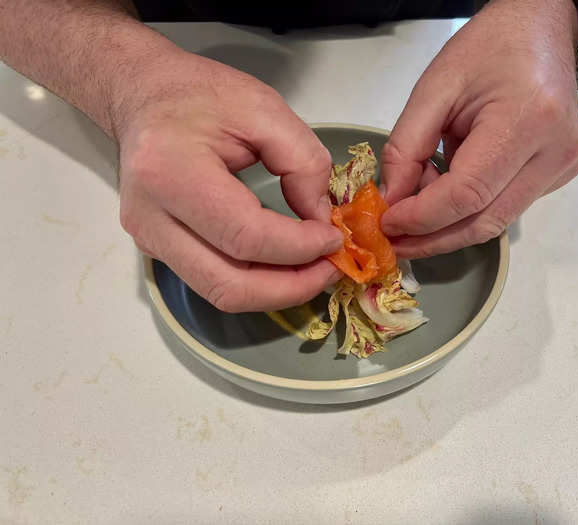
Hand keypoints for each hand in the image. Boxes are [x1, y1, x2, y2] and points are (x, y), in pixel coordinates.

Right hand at [115, 50, 341, 311]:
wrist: (142, 95)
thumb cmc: (198, 94)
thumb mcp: (264, 108)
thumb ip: (303, 162)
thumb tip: (322, 219)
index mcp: (172, 173)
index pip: (246, 236)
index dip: (299, 247)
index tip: (335, 237)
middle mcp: (151, 218)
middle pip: (230, 285)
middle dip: (292, 287)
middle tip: (331, 268)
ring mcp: (149, 239)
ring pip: (221, 294)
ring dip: (276, 291)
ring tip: (314, 269)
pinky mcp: (156, 248)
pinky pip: (213, 281)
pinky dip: (256, 281)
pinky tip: (284, 262)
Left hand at [380, 0, 577, 257]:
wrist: (542, 28)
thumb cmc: (487, 48)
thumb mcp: (434, 89)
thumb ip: (406, 148)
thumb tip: (392, 202)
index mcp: (527, 121)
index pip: (468, 194)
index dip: (423, 217)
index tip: (387, 224)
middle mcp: (555, 153)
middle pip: (484, 221)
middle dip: (433, 238)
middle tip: (395, 242)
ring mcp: (562, 167)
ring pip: (495, 222)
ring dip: (448, 225)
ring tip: (415, 208)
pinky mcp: (560, 173)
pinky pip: (506, 207)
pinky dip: (468, 209)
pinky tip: (445, 190)